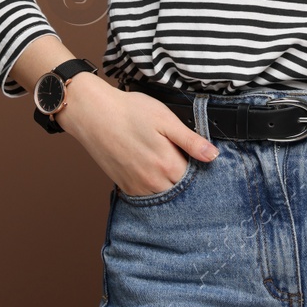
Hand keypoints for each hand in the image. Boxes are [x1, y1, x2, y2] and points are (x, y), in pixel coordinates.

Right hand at [56, 74, 220, 196]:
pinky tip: (151, 168)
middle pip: (180, 190)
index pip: (196, 178)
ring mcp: (137, 187)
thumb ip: (191, 141)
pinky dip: (153, 186)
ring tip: (164, 161)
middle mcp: (153, 182)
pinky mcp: (125, 186)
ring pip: (163, 195)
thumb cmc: (130, 112)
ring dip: (169, 184)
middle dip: (185, 178)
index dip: (199, 167)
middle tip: (180, 157)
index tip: (197, 157)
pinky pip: (146, 195)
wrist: (94, 113)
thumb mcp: (166, 119)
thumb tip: (213, 156)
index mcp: (168, 165)